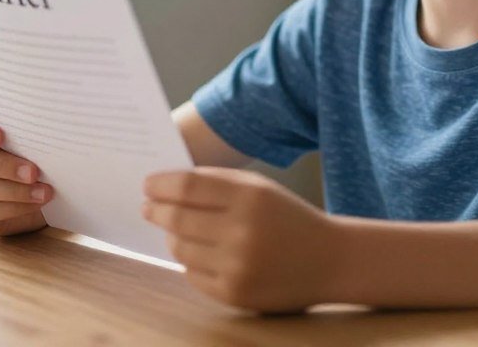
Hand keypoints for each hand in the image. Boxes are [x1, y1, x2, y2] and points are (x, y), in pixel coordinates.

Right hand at [0, 109, 52, 235]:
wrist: (37, 190)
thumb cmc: (34, 155)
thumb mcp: (32, 140)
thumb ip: (29, 131)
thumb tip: (48, 125)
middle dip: (5, 165)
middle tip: (34, 172)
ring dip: (16, 191)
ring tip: (44, 192)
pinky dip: (15, 208)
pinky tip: (35, 203)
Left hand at [142, 167, 337, 312]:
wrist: (330, 260)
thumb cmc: (288, 217)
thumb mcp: (260, 187)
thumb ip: (216, 182)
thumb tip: (166, 185)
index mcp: (250, 197)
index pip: (188, 187)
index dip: (161, 185)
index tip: (147, 184)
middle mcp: (242, 232)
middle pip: (178, 218)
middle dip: (156, 210)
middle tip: (148, 207)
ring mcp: (237, 266)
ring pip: (180, 248)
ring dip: (172, 236)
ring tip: (175, 229)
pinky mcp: (234, 294)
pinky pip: (192, 274)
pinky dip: (190, 261)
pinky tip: (199, 252)